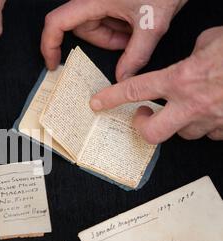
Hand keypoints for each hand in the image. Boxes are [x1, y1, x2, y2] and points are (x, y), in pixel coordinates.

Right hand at [41, 0, 186, 80]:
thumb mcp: (153, 24)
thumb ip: (137, 55)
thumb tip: (123, 78)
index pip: (57, 23)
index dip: (49, 45)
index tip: (54, 64)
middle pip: (82, 29)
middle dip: (104, 42)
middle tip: (128, 44)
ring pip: (96, 26)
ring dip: (115, 35)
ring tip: (138, 31)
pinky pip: (107, 19)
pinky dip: (121, 27)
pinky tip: (138, 25)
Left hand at [90, 27, 222, 142]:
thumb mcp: (213, 40)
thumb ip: (195, 52)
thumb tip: (193, 57)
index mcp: (181, 78)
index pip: (134, 90)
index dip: (111, 98)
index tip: (97, 103)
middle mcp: (191, 104)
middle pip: (152, 132)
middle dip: (143, 127)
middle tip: (143, 117)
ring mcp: (211, 120)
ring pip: (184, 133)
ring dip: (180, 123)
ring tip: (186, 109)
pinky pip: (211, 132)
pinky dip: (209, 123)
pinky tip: (214, 110)